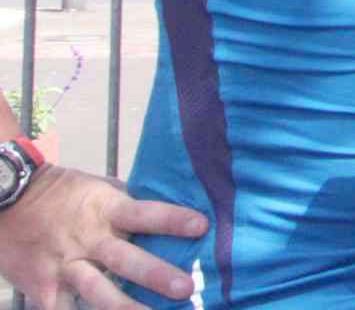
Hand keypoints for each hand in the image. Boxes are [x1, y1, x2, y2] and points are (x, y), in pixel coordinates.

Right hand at [0, 164, 207, 309]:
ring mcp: (65, 266)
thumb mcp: (100, 190)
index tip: (201, 226)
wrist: (9, 199)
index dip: (171, 220)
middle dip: (155, 275)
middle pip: (125, 259)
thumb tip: (173, 210)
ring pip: (97, 292)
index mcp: (106, 209)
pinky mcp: (43, 288)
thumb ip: (129, 205)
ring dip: (125, 309)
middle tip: (185, 288)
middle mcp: (88, 239)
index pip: (144, 213)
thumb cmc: (65, 194)